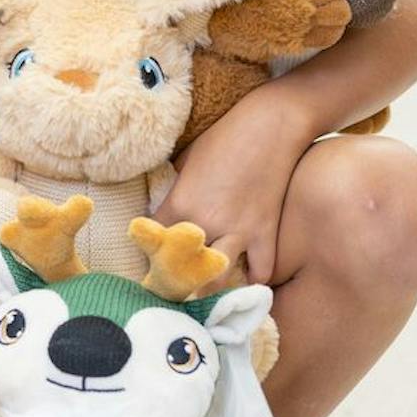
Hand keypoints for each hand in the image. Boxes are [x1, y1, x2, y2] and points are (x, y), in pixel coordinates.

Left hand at [155, 86, 313, 285]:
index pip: (152, 240)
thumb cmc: (222, 136)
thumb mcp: (186, 158)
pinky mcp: (266, 232)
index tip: (146, 253)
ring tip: (201, 291)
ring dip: (208, 288)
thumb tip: (165, 203)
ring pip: (217, 279)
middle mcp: (206, 223)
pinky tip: (245, 278)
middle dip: (172, 280)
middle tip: (168, 285)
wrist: (269, 125)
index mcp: (180, 203)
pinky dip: (254, 278)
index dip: (147, 248)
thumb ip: (175, 187)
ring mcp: (239, 231)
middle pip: (181, 269)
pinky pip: (262, 270)